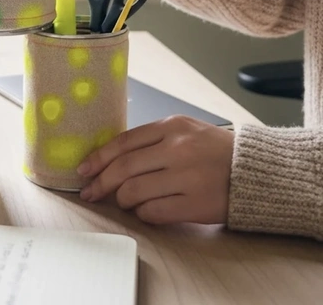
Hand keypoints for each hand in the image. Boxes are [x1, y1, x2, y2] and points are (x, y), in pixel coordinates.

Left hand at [77, 116, 233, 224]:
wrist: (254, 170)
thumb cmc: (215, 151)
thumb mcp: (185, 130)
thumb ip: (152, 139)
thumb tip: (112, 157)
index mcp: (171, 126)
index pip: (123, 142)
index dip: (99, 157)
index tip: (84, 169)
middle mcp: (177, 149)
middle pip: (123, 168)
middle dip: (100, 182)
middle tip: (89, 192)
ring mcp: (186, 177)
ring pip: (134, 191)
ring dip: (122, 200)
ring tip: (123, 201)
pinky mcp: (196, 204)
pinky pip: (154, 212)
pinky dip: (142, 213)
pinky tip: (144, 210)